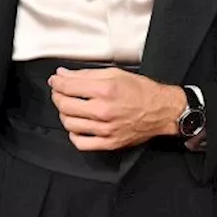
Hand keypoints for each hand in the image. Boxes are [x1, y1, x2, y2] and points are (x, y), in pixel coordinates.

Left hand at [47, 67, 185, 150]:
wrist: (162, 111)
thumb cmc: (142, 91)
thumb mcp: (115, 74)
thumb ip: (86, 74)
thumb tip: (64, 75)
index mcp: (106, 90)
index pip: (68, 86)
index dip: (56, 82)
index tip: (55, 81)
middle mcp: (104, 110)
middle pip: (65, 105)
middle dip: (58, 96)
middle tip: (61, 92)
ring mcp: (105, 129)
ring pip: (69, 123)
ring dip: (64, 114)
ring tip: (70, 107)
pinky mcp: (109, 143)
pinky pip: (80, 143)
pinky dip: (74, 134)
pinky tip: (78, 126)